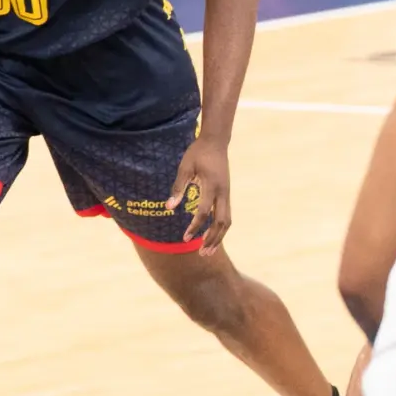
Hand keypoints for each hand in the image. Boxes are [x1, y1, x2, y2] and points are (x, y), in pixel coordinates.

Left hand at [170, 136, 230, 250]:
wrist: (216, 142)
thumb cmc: (198, 153)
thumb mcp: (184, 167)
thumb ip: (177, 187)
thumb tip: (169, 208)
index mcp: (212, 186)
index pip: (204, 212)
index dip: (194, 227)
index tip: (185, 238)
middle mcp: (223, 192)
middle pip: (222, 222)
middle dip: (212, 239)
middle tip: (202, 254)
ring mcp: (227, 194)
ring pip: (227, 221)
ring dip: (218, 237)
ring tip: (208, 251)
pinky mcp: (226, 194)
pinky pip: (226, 215)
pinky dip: (220, 228)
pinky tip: (212, 236)